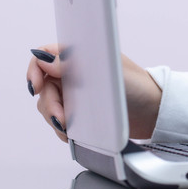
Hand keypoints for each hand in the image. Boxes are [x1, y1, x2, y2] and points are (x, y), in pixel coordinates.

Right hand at [27, 44, 162, 141]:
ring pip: (49, 104)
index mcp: (80, 55)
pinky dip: (61, 127)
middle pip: (44, 85)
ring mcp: (76, 92)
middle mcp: (74, 72)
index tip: (37, 87)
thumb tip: (44, 58)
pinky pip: (58, 119)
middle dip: (49, 103)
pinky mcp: (79, 110)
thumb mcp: (106, 72)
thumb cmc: (136, 86)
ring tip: (69, 128)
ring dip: (54, 118)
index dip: (35, 70)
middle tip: (61, 118)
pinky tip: (71, 133)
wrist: (152, 111)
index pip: (44, 56)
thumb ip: (73, 64)